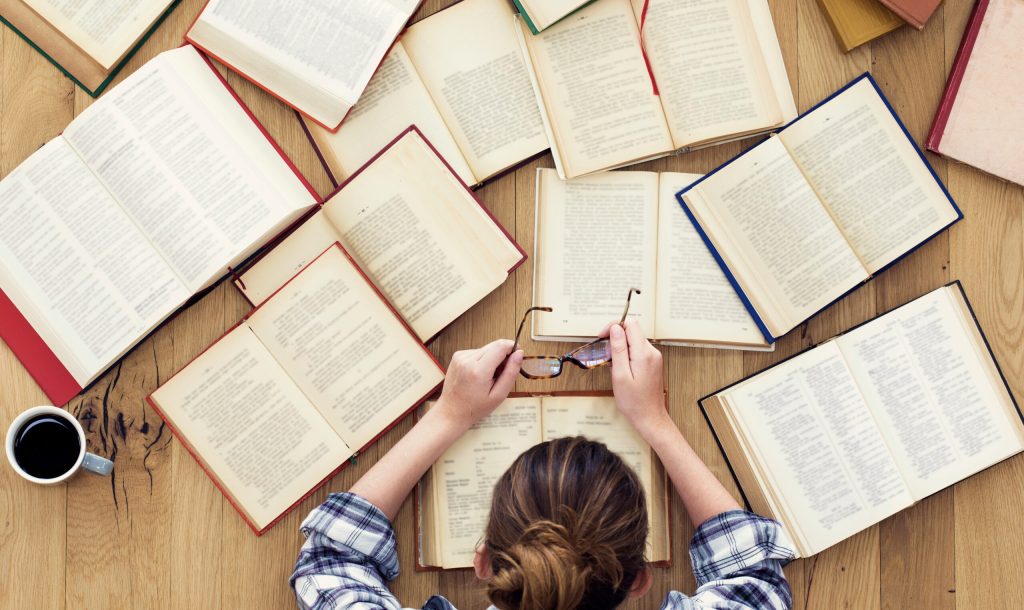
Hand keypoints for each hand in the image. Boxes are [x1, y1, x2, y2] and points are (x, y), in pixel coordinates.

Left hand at [433, 339, 522, 431]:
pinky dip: (482, 360)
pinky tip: (478, 374)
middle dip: (503, 355)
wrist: (452, 411)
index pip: (501, 346)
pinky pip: (477, 352)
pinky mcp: (457, 356)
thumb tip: (519, 353)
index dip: (512, 347)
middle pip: (494, 345)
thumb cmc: (475, 407)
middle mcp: (467, 359)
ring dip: (492, 358)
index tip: (517, 356)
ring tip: (488, 377)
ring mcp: (460, 356)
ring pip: (486, 348)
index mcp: (478, 370)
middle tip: (502, 373)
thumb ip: (511, 373)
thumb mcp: (499, 395)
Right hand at [607, 319, 667, 433]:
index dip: (614, 327)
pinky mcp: (653, 363)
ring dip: (620, 348)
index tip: (602, 338)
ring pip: (634, 340)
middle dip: (615, 338)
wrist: (650, 417)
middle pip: (632, 331)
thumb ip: (618, 349)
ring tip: (612, 365)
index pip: (630, 324)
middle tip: (605, 355)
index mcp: (644, 353)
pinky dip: (627, 355)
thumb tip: (615, 328)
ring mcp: (654, 357)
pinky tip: (621, 369)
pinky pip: (637, 350)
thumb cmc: (634, 401)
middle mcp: (652, 352)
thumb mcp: (620, 375)